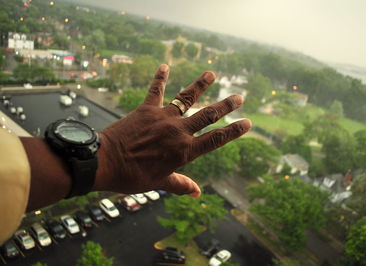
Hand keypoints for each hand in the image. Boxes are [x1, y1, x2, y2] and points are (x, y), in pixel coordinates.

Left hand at [94, 64, 250, 196]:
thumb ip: (180, 184)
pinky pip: (155, 90)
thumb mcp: (159, 183)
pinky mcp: (146, 109)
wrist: (105, 162)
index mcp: (184, 151)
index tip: (247, 122)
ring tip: (211, 74)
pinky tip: (165, 66)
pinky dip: (160, 77)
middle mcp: (178, 131)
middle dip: (225, 105)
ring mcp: (163, 117)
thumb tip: (197, 193)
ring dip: (200, 85)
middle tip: (239, 96)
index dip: (234, 131)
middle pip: (208, 115)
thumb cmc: (132, 177)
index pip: (216, 139)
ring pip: (186, 98)